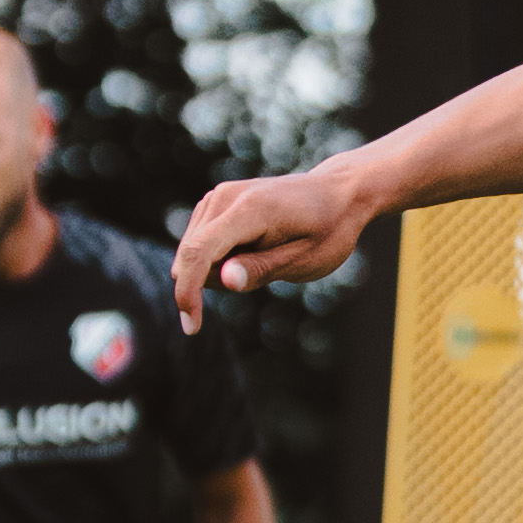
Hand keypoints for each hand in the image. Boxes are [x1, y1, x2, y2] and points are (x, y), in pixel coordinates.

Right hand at [172, 161, 372, 329]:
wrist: (334, 194)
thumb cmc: (326, 230)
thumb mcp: (304, 260)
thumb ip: (261, 269)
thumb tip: (225, 280)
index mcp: (250, 209)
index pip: (200, 252)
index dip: (187, 292)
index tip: (191, 327)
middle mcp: (224, 197)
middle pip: (191, 256)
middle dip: (213, 281)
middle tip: (266, 271)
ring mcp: (216, 197)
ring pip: (192, 252)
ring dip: (218, 269)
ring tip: (264, 257)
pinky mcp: (213, 203)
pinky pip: (199, 245)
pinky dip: (219, 259)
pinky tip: (254, 250)